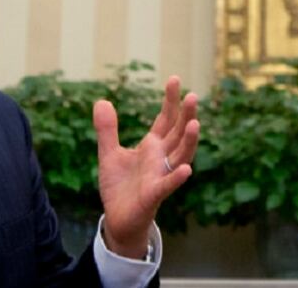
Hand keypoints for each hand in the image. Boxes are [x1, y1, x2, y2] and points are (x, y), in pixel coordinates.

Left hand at [94, 76, 199, 258]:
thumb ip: (107, 129)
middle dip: (186, 116)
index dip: (170, 101)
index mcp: (152, 146)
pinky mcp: (154, 195)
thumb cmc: (119, 187)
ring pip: (180, 156)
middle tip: (193, 95)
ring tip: (195, 124)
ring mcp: (160, 176)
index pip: (165, 119)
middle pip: (177, 133)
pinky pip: (167, 185)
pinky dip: (176, 177)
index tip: (175, 79)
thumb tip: (101, 101)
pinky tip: (185, 169)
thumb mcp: (109, 153)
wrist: (118, 219)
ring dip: (189, 142)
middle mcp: (161, 158)